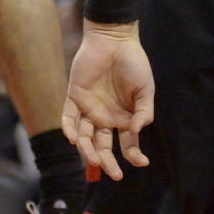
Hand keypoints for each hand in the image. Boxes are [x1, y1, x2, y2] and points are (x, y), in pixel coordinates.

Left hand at [62, 23, 153, 180]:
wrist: (114, 39)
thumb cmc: (133, 64)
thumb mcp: (145, 90)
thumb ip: (143, 112)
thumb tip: (136, 132)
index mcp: (124, 119)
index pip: (127, 146)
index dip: (134, 157)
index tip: (141, 162)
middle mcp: (105, 117)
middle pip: (103, 147)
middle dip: (108, 163)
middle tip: (115, 174)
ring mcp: (89, 108)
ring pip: (84, 136)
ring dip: (87, 150)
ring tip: (93, 158)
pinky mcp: (75, 96)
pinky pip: (68, 116)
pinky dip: (69, 128)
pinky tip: (73, 138)